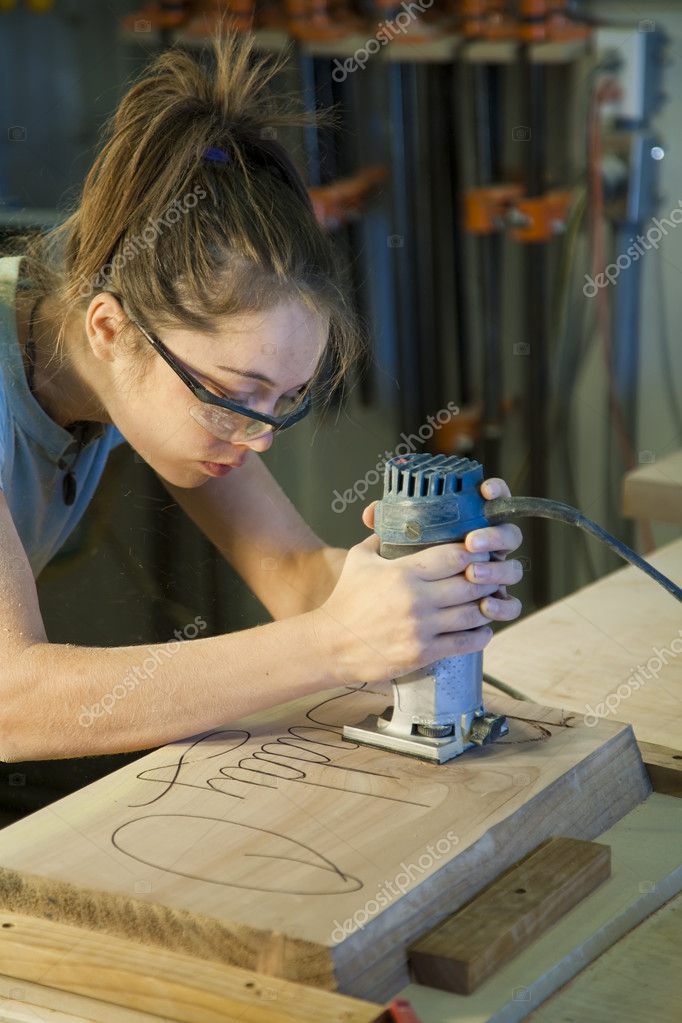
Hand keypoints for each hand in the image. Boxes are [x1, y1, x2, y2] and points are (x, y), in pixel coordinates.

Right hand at [311, 478, 522, 687]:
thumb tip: (392, 517)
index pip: (455, 556)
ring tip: (490, 600)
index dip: (476, 552)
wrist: (330, 644)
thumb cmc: (346, 599)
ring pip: (473, 613)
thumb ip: (380, 537)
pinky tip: (483, 628)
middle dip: (486, 578)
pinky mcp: (423, 653)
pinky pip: (465, 643)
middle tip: (492, 575)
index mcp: (403, 572)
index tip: (482, 551)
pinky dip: (480, 635)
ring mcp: (421, 628)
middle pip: (471, 583)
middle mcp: (416, 599)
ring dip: (487, 606)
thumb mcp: (359, 560)